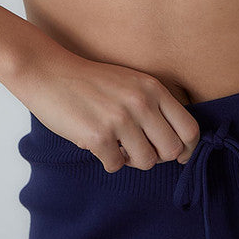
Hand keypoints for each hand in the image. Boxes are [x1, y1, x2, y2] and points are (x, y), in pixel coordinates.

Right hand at [13, 50, 201, 171]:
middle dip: (157, 155)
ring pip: (147, 162)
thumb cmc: (91, 82)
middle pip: (172, 150)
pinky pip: (116, 165)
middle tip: (137, 148)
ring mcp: (120, 119)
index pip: (189, 129)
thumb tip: (178, 145)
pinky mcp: (98, 136)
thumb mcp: (131, 83)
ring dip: (131, 160)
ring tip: (116, 144)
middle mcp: (141, 103)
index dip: (187, 148)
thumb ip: (154, 105)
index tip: (178, 156)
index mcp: (152, 88)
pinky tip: (98, 143)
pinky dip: (108, 160)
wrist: (49, 73)